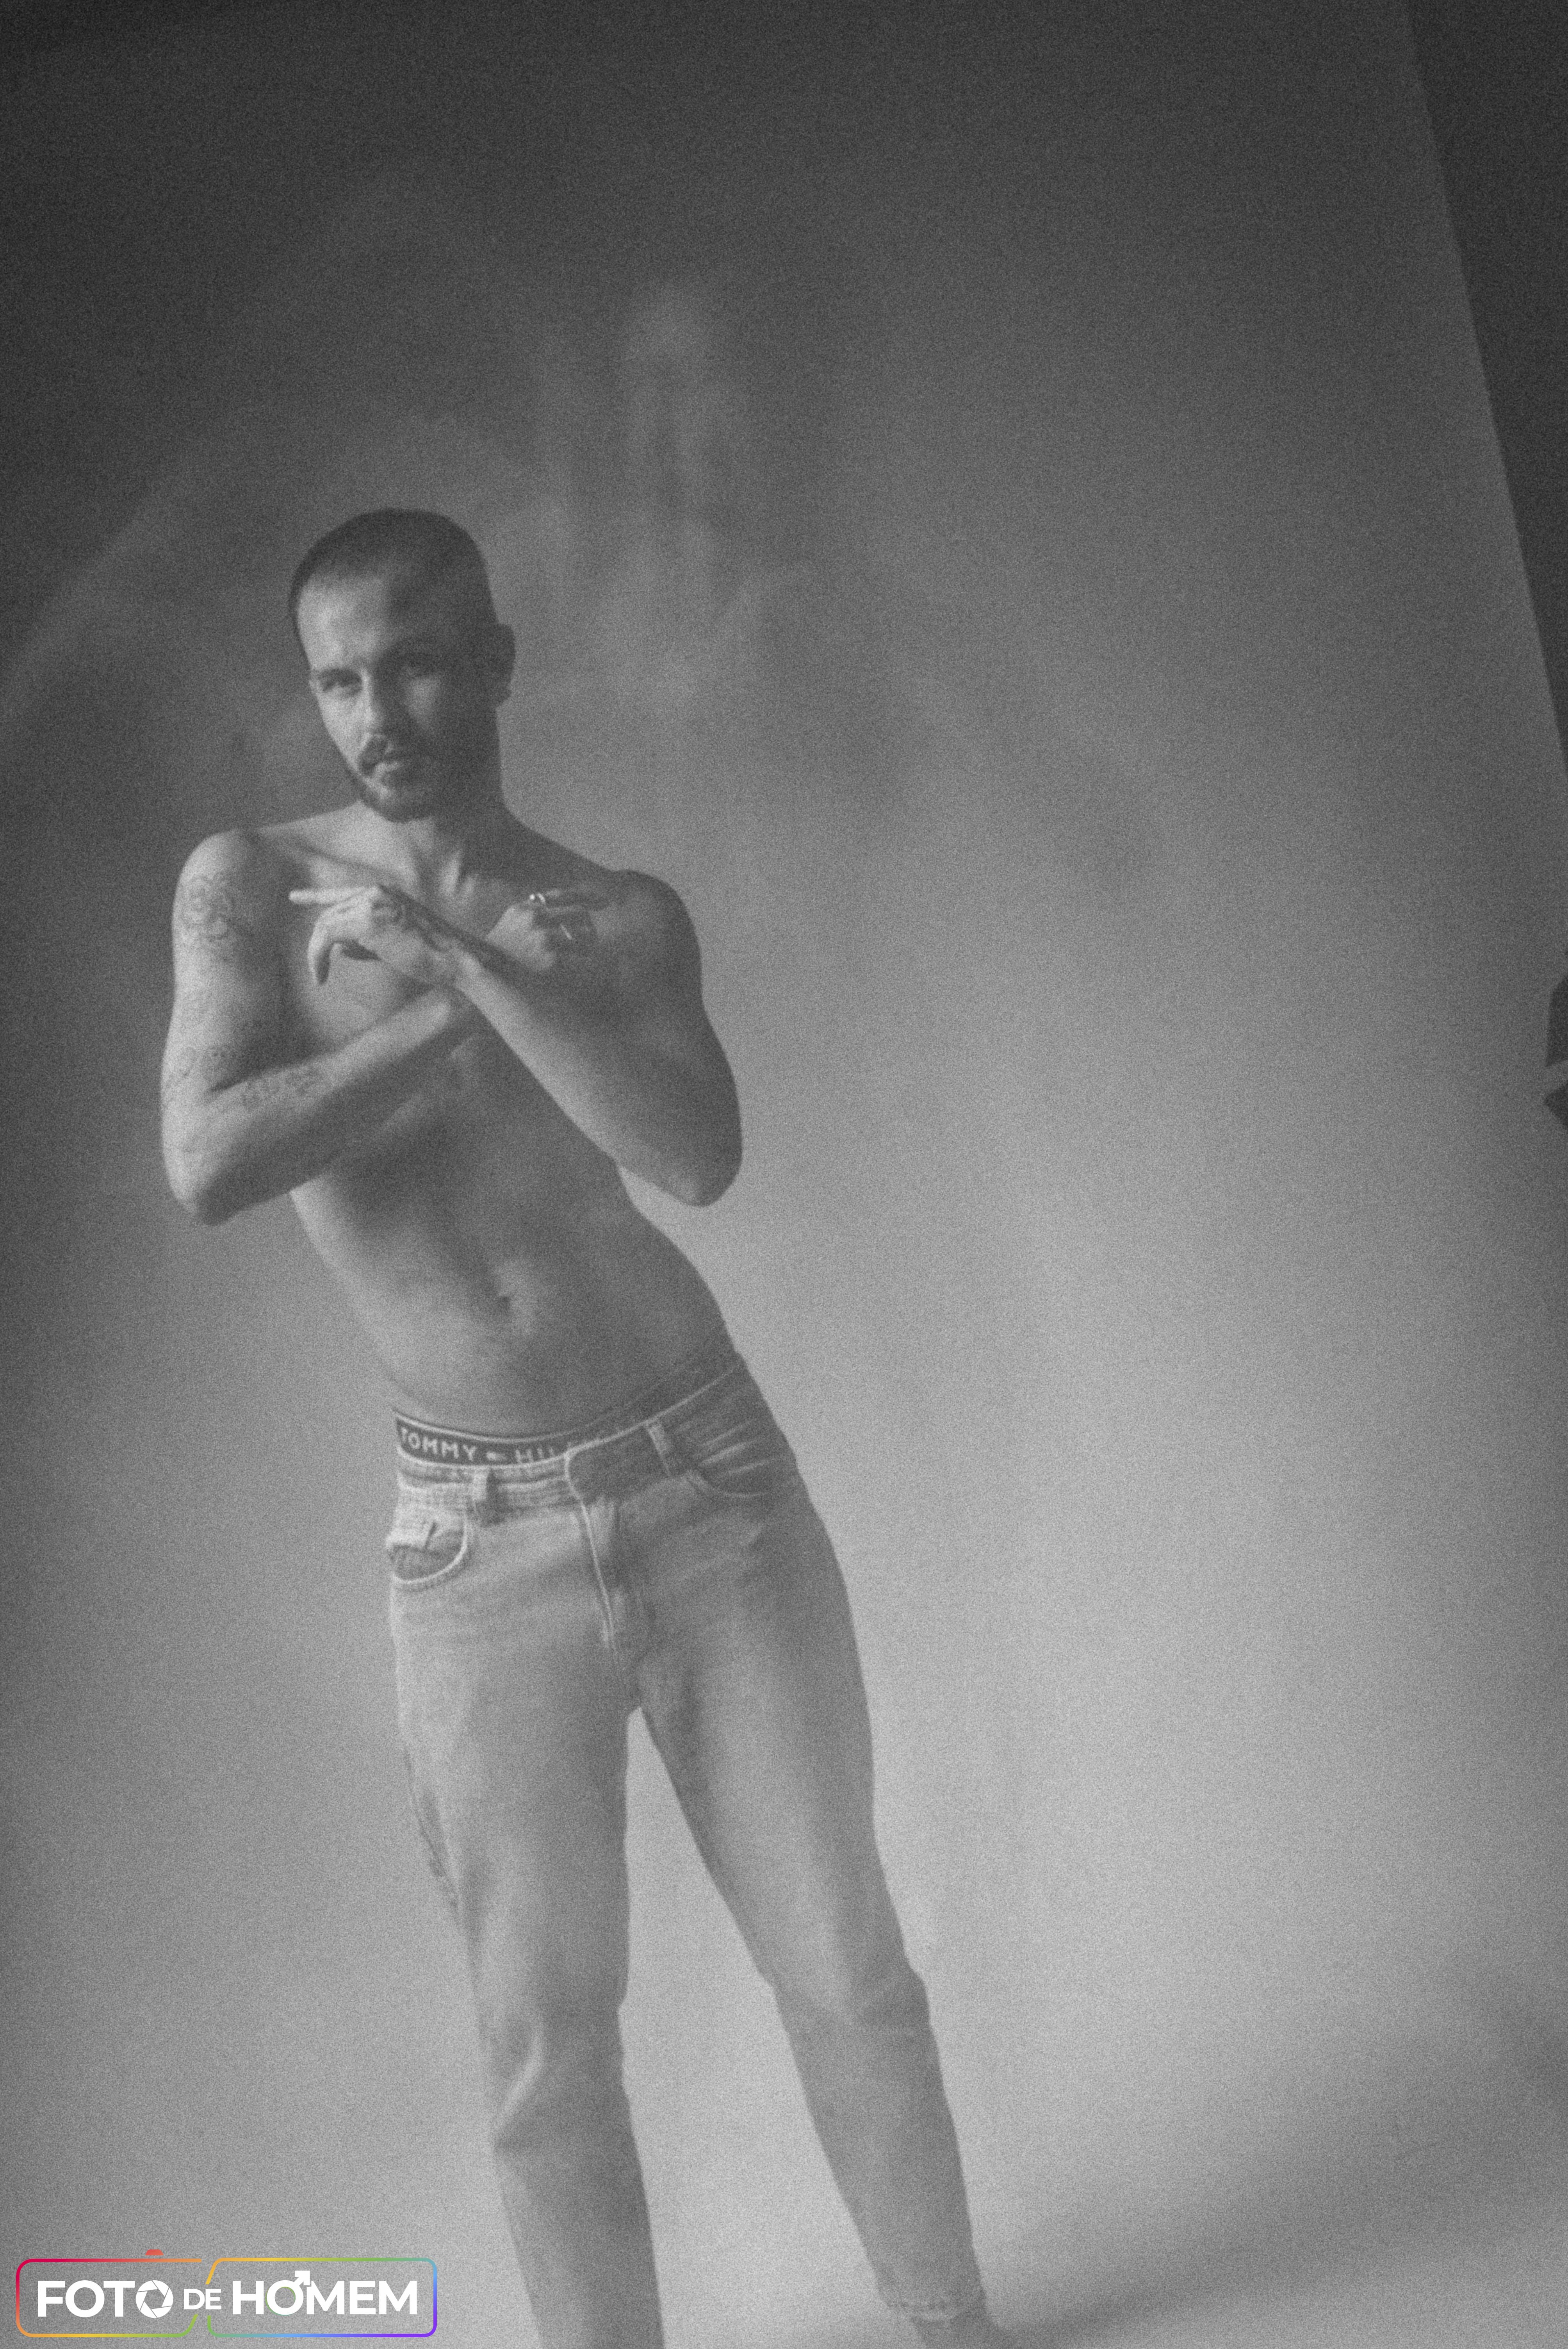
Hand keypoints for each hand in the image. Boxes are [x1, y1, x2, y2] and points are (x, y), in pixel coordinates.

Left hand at [289, 884, 472, 988]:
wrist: (453, 958)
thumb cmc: (430, 956)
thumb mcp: (393, 945)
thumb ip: (365, 942)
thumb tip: (339, 949)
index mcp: (385, 893)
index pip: (341, 893)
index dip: (315, 895)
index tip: (295, 897)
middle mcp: (377, 892)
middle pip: (330, 912)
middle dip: (317, 942)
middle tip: (316, 970)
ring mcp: (372, 903)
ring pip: (325, 923)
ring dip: (316, 952)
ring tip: (318, 976)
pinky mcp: (368, 921)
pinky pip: (327, 936)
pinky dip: (317, 956)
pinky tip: (320, 975)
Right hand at [482, 888, 609, 978]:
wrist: (486, 983)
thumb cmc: (500, 958)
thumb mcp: (510, 927)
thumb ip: (533, 914)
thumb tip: (566, 911)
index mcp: (524, 909)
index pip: (564, 895)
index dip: (588, 897)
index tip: (605, 902)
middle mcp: (535, 918)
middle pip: (580, 914)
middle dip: (589, 927)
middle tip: (590, 940)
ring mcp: (543, 938)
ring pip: (585, 935)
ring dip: (589, 946)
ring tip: (583, 959)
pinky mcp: (552, 958)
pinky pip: (582, 956)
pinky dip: (586, 963)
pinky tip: (581, 972)